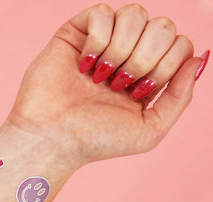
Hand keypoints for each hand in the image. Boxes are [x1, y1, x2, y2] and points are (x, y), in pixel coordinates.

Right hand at [7, 3, 203, 167]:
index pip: (180, 46)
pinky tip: (84, 64)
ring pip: (135, 14)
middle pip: (163, 26)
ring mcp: (102, 44)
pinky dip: (98, 40)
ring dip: (122, 49)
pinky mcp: (76, 34)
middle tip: (120, 85)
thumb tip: (199, 57)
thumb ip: (180, 96)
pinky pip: (102, 13)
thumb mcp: (149, 129)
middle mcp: (127, 57)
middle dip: (145, 58)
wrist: (53, 138)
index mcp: (145, 78)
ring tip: (101, 76)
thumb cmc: (96, 140)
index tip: (139, 93)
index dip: (167, 65)